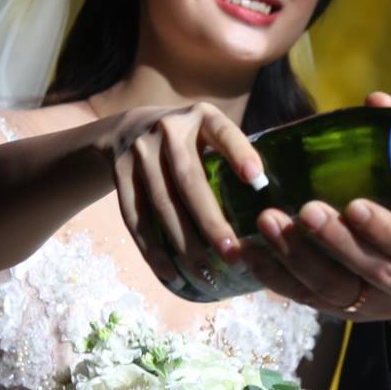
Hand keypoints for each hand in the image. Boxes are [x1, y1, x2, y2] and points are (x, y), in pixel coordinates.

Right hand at [100, 102, 264, 289]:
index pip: (223, 132)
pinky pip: (135, 217)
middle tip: (232, 254)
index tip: (257, 180)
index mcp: (201, 116)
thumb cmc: (187, 140)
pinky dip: (152, 248)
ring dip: (183, 243)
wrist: (129, 127)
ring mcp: (139, 151)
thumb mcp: (209, 131)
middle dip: (210, 221)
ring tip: (205, 273)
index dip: (239, 154)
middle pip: (189, 180)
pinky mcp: (119, 172)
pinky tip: (171, 273)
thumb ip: (234, 155)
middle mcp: (168, 129)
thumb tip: (270, 204)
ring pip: (161, 204)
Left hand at [243, 92, 390, 321]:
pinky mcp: (338, 309)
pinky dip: (274, 275)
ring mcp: (369, 302)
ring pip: (330, 288)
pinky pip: (303, 296)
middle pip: (368, 270)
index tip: (355, 205)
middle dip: (333, 242)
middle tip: (304, 210)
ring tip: (268, 222)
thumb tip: (376, 102)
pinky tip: (249, 251)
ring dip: (296, 257)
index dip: (385, 230)